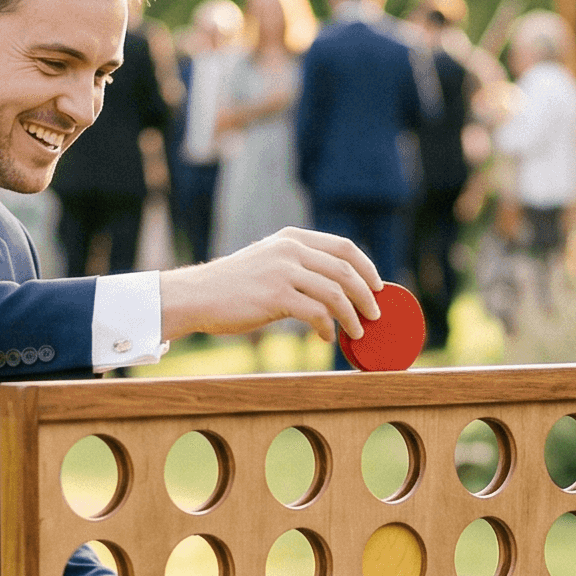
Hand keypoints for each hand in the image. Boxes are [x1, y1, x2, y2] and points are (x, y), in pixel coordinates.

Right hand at [159, 227, 384, 342]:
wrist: (197, 295)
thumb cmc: (233, 286)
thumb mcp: (267, 261)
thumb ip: (295, 264)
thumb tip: (332, 287)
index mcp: (291, 238)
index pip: (344, 246)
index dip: (367, 268)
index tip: (378, 287)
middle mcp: (290, 249)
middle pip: (345, 270)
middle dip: (367, 295)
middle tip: (376, 314)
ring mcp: (283, 271)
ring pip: (335, 293)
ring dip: (352, 316)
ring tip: (357, 332)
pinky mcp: (275, 296)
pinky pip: (316, 313)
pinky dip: (328, 328)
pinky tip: (327, 337)